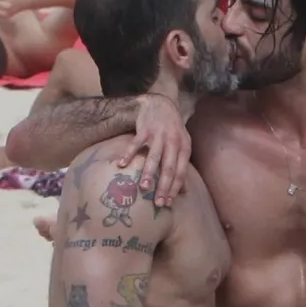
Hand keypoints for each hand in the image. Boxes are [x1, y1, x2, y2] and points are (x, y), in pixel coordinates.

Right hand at [118, 93, 191, 207]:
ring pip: (154, 157)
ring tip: (144, 188)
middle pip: (169, 167)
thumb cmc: (172, 129)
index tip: (168, 203)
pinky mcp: (144, 129)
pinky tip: (122, 165)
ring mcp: (158, 135)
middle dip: (164, 186)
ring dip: (149, 173)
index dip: (175, 188)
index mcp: (184, 148)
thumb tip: (183, 191)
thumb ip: (182, 167)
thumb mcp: (182, 146)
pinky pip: (136, 143)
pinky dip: (128, 154)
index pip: (180, 172)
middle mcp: (173, 141)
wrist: (161, 103)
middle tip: (158, 203)